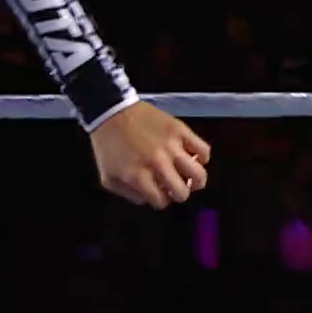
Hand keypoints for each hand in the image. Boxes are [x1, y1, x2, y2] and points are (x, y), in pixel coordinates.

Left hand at [89, 102, 210, 209]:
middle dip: (180, 193)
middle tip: (176, 186)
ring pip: (198, 174)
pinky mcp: (180, 130)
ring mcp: (171, 146)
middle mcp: (157, 163)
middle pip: (183, 192)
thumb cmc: (108, 145)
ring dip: (197, 180)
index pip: (162, 201)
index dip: (162, 200)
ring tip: (191, 176)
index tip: (160, 193)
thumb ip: (128, 194)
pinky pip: (203, 149)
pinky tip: (196, 157)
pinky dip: (203, 157)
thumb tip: (149, 199)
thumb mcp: (108, 177)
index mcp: (139, 176)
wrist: (111, 110)